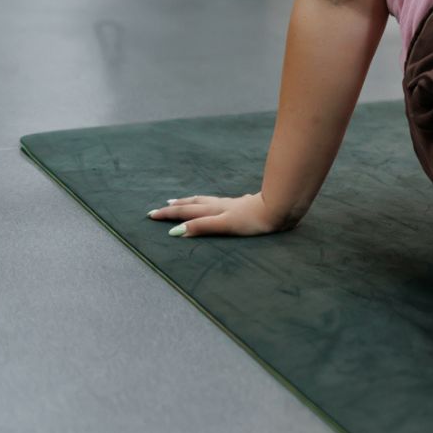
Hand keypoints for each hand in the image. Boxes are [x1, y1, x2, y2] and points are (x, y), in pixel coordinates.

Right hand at [147, 192, 291, 237]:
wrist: (280, 208)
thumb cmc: (255, 220)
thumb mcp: (225, 225)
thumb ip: (202, 227)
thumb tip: (176, 231)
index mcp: (215, 210)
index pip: (187, 211)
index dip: (169, 214)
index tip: (151, 214)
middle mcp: (221, 205)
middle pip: (195, 203)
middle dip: (177, 206)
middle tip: (163, 205)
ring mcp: (234, 204)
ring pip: (208, 201)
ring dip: (193, 202)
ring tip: (184, 201)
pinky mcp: (246, 205)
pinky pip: (223, 203)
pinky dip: (215, 203)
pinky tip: (223, 203)